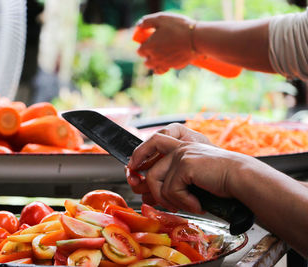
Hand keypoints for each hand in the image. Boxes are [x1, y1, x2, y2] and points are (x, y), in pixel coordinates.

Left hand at [127, 131, 246, 213]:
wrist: (241, 179)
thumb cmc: (219, 182)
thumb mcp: (190, 180)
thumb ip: (171, 181)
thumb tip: (147, 195)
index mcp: (180, 147)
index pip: (151, 143)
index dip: (138, 157)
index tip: (133, 171)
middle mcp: (179, 148)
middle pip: (148, 168)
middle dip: (142, 184)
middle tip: (148, 200)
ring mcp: (181, 155)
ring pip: (156, 182)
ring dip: (168, 200)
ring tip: (183, 206)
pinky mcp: (186, 164)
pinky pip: (171, 190)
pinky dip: (184, 202)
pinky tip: (197, 204)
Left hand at [136, 12, 196, 73]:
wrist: (196, 38)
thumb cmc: (178, 27)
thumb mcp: (161, 19)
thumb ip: (147, 22)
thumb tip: (139, 26)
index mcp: (149, 47)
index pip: (140, 51)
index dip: (144, 45)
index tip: (149, 40)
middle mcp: (155, 58)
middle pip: (146, 62)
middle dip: (149, 55)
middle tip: (156, 47)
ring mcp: (164, 64)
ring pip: (154, 68)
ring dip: (155, 63)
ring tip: (161, 55)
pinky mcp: (174, 66)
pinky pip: (165, 69)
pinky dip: (164, 67)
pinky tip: (167, 61)